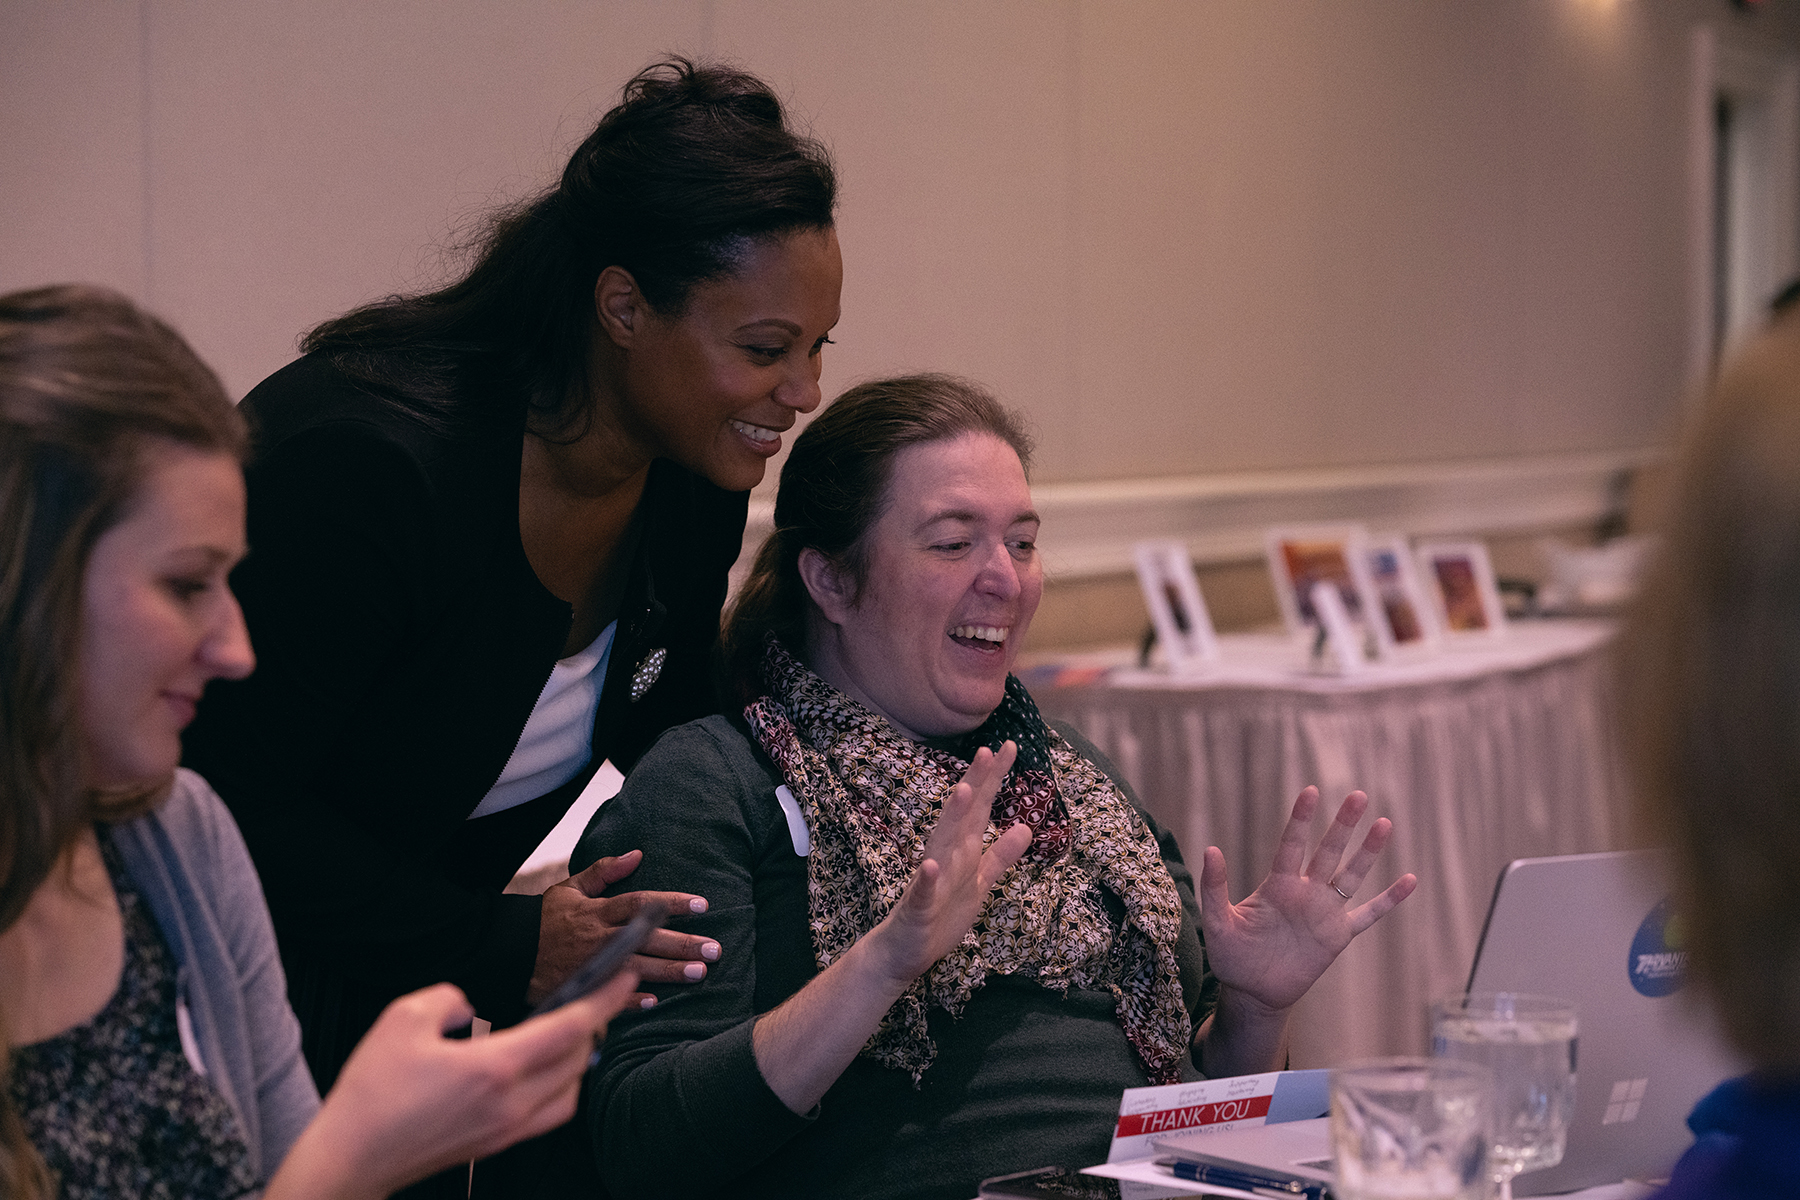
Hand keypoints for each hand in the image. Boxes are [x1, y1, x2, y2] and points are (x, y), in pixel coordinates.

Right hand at [268, 974, 636, 1199]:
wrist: (352, 1158)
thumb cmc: (373, 1092)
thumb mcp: (403, 1018)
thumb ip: (449, 997)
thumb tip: (469, 1005)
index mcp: (494, 1068)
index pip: (570, 1028)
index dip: (604, 998)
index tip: (624, 976)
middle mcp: (511, 1103)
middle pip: (580, 1058)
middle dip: (595, 1022)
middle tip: (595, 994)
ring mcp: (507, 1129)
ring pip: (571, 1090)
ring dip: (580, 1057)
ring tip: (571, 1029)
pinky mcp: (497, 1144)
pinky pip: (551, 1113)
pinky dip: (562, 1086)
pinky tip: (544, 1070)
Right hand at [527, 849, 719, 1006]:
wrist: (507, 952)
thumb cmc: (544, 919)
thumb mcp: (571, 888)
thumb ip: (605, 872)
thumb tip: (637, 854)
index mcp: (598, 911)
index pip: (642, 903)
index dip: (673, 904)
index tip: (703, 905)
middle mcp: (600, 938)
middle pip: (648, 939)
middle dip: (683, 944)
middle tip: (714, 949)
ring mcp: (593, 965)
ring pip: (638, 968)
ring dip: (670, 972)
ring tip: (700, 973)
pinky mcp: (582, 988)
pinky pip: (609, 997)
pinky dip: (631, 1000)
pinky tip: (655, 1002)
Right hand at [865, 742, 1034, 986]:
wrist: (904, 952)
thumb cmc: (941, 914)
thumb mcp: (980, 883)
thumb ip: (1000, 856)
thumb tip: (1026, 828)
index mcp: (962, 850)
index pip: (982, 808)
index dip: (995, 779)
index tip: (1010, 746)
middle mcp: (945, 857)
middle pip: (963, 816)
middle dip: (975, 784)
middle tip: (988, 751)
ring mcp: (929, 880)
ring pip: (942, 845)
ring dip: (952, 819)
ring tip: (964, 791)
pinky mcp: (918, 907)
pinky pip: (923, 892)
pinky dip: (927, 879)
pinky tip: (931, 866)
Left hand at [1198, 786, 1415, 1014]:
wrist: (1253, 992)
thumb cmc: (1233, 957)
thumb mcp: (1218, 922)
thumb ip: (1215, 888)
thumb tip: (1210, 849)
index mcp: (1277, 886)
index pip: (1292, 845)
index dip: (1301, 820)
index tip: (1311, 791)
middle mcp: (1305, 893)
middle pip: (1328, 852)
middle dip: (1343, 825)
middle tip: (1358, 795)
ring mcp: (1324, 913)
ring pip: (1352, 876)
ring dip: (1368, 852)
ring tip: (1384, 824)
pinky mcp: (1338, 936)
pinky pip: (1368, 915)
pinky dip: (1389, 900)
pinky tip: (1409, 880)